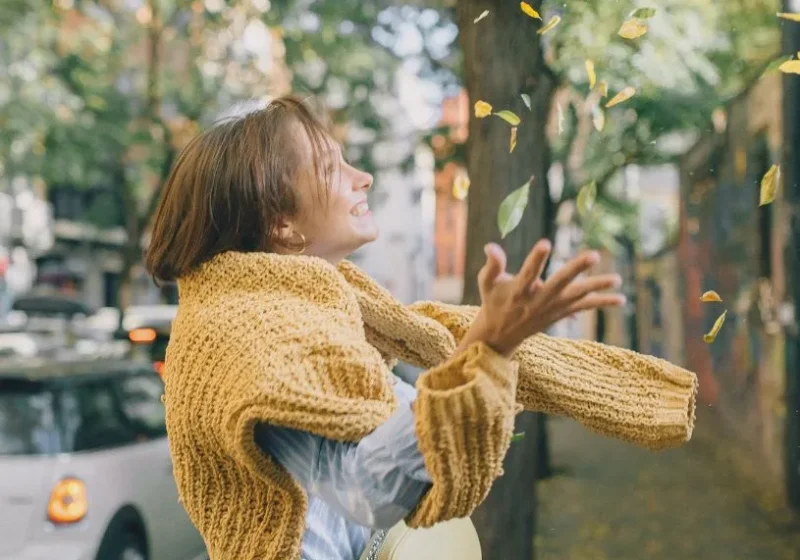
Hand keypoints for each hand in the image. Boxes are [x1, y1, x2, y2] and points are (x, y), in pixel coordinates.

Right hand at [460, 240, 624, 356]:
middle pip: (560, 283)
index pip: (528, 273)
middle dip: (577, 269)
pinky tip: (621, 299)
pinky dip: (601, 303)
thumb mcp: (486, 284)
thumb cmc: (493, 301)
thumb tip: (490, 246)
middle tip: (594, 254)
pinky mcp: (560, 313)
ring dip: (597, 287)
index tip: (545, 243)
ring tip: (617, 279)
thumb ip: (492, 265)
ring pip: (577, 296)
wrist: (501, 334)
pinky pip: (583, 307)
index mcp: (519, 290)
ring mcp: (551, 308)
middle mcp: (538, 300)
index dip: (536, 259)